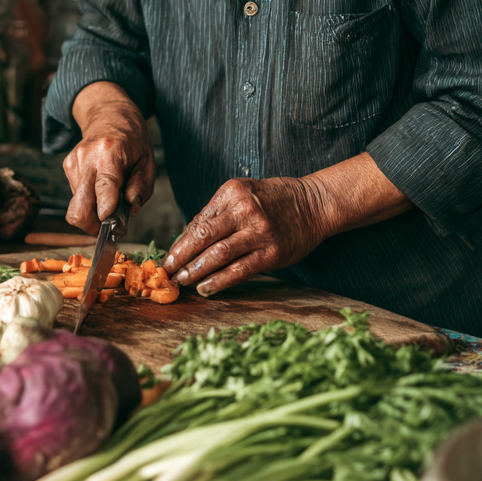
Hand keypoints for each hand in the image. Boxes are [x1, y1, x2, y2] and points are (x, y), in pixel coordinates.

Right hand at [64, 82, 154, 234]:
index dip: (106, 214)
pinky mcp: (67, 165)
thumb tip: (129, 211)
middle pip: (78, 207)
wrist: (109, 114)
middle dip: (91, 226)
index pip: (103, 190)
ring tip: (107, 201)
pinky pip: (75, 196)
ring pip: (75, 206)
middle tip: (107, 227)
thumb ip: (141, 188)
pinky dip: (87, 200)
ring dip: (91, 213)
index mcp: (110, 153)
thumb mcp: (147, 161)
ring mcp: (74, 162)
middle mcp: (87, 158)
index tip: (115, 227)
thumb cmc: (132, 139)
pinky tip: (99, 188)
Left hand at [162, 176, 331, 295]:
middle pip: (202, 237)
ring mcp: (258, 232)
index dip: (180, 242)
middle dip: (181, 257)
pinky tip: (206, 288)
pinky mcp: (271, 253)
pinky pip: (239, 270)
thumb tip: (188, 238)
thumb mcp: (243, 193)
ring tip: (182, 281)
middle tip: (167, 272)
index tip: (167, 257)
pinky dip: (219, 281)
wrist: (314, 204)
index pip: (198, 221)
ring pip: (218, 255)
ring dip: (195, 271)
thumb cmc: (274, 199)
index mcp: (231, 192)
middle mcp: (244, 210)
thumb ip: (217, 214)